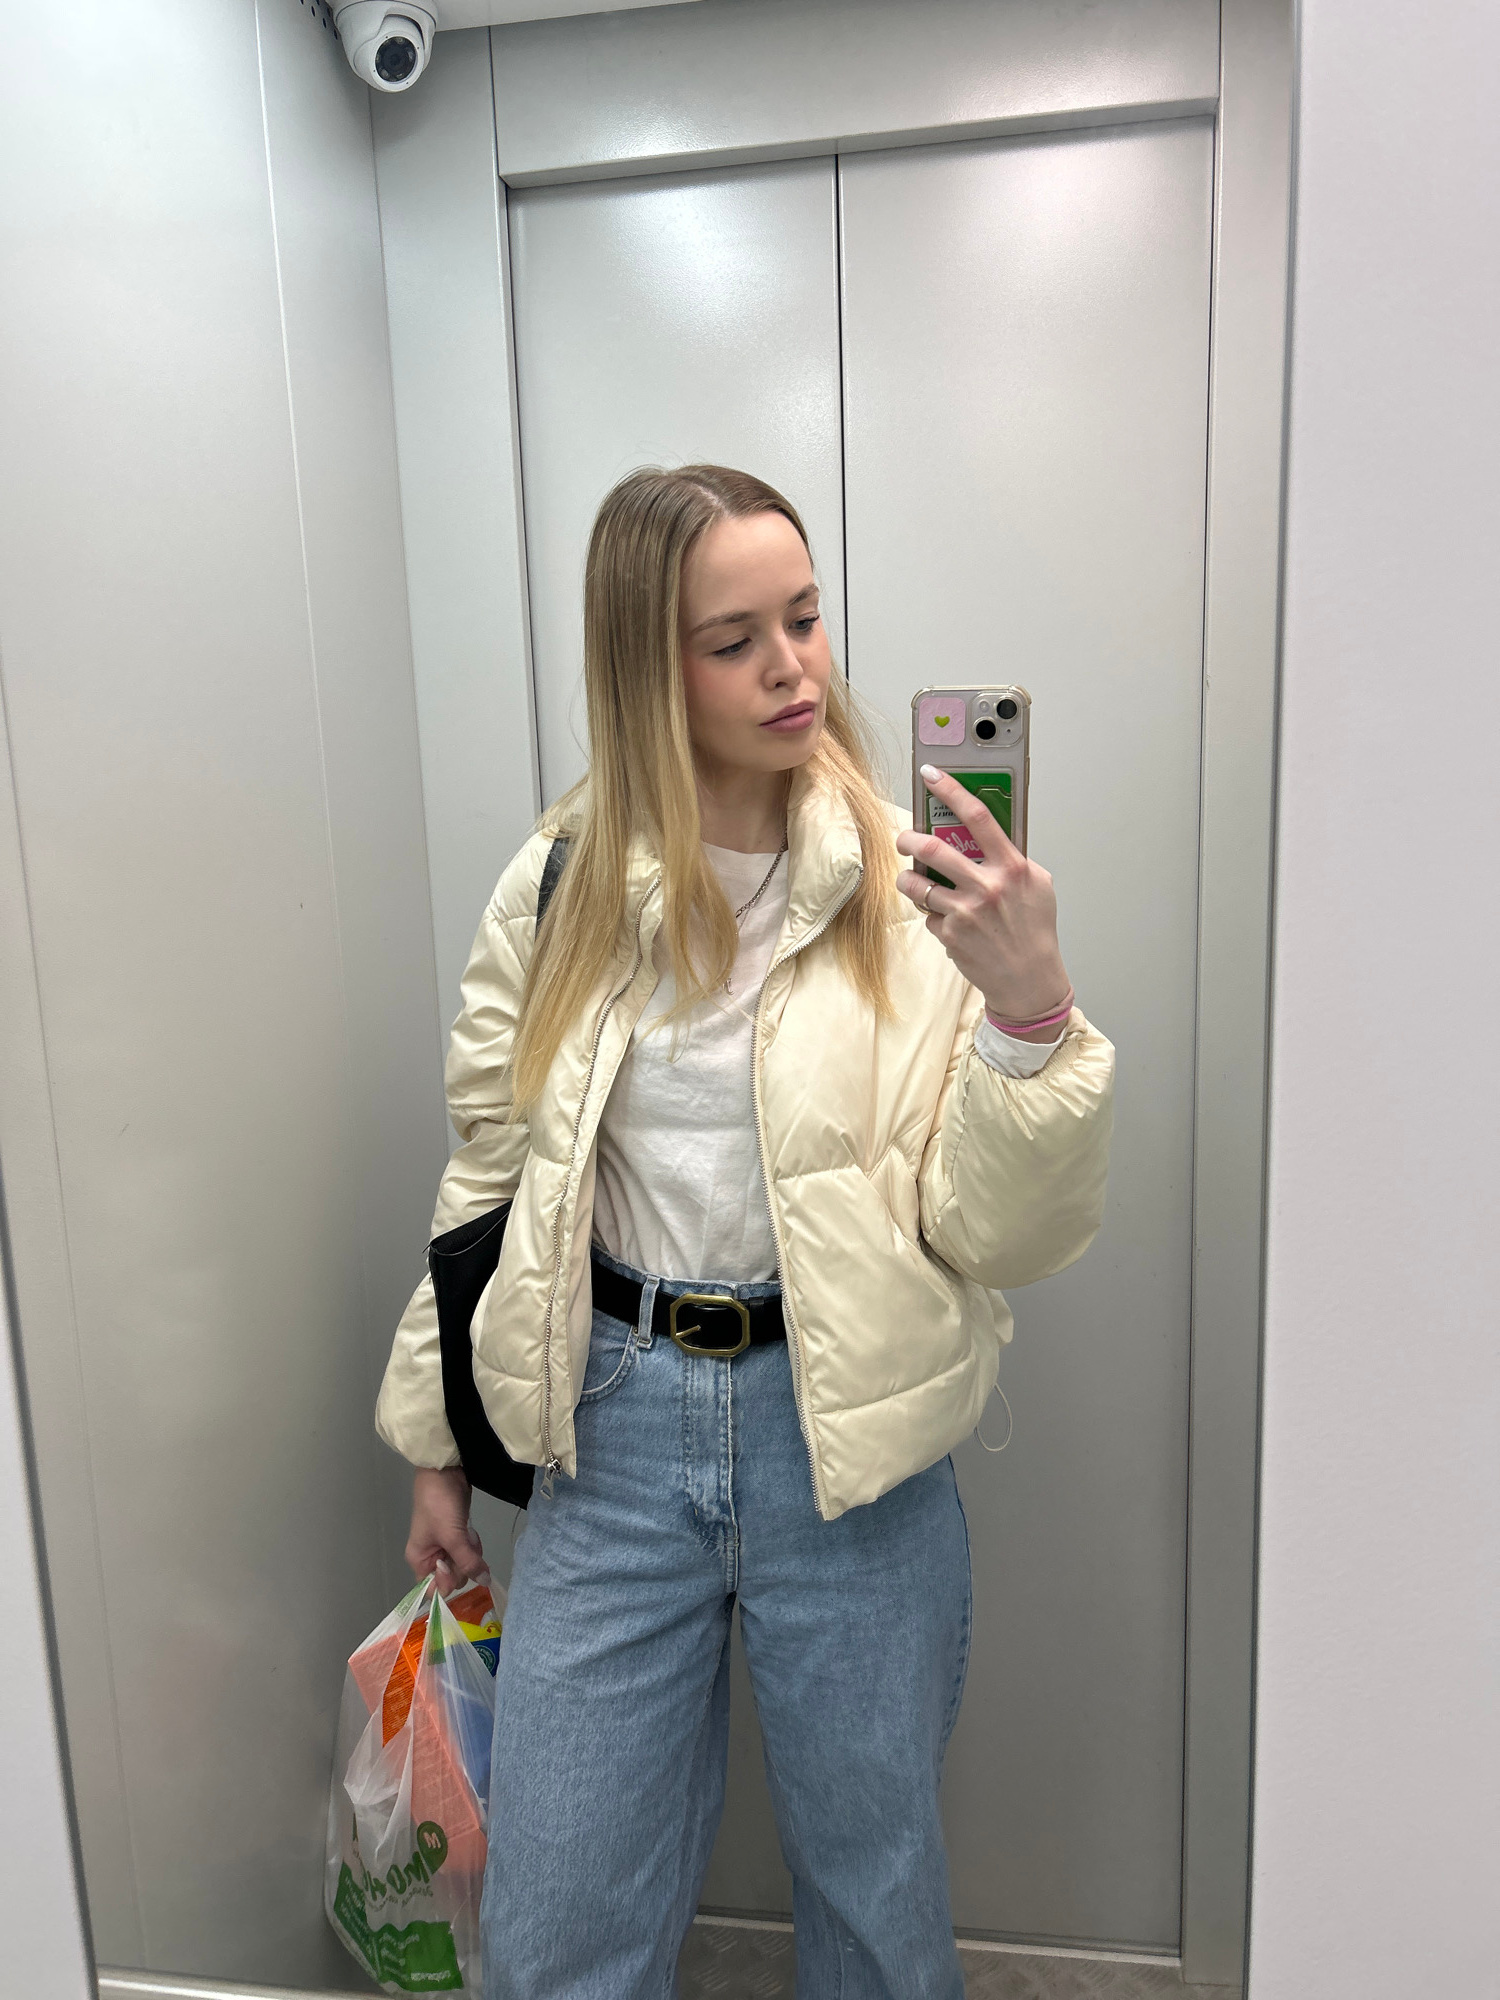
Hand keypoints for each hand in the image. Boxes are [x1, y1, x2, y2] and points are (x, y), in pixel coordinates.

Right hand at [407, 1467, 486, 1588]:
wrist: (444, 1471)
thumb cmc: (439, 1505)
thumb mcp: (452, 1536)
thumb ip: (468, 1562)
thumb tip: (484, 1581)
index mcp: (420, 1560)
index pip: (433, 1588)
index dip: (448, 1583)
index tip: (456, 1568)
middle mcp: (430, 1556)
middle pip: (452, 1577)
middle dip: (463, 1563)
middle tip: (464, 1544)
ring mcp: (444, 1545)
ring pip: (463, 1563)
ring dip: (470, 1552)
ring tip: (468, 1534)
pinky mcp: (457, 1534)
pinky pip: (468, 1550)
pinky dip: (472, 1544)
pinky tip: (472, 1531)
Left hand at [895, 766, 1070, 1038]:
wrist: (1029, 980)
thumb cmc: (1034, 930)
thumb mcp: (1037, 886)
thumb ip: (1013, 858)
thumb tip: (987, 833)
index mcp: (1012, 867)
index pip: (978, 816)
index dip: (950, 789)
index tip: (930, 774)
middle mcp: (987, 887)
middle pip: (932, 848)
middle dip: (908, 838)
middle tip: (904, 838)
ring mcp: (965, 912)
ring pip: (917, 884)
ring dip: (908, 879)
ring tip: (912, 880)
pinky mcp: (949, 934)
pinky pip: (927, 913)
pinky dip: (932, 913)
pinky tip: (946, 919)